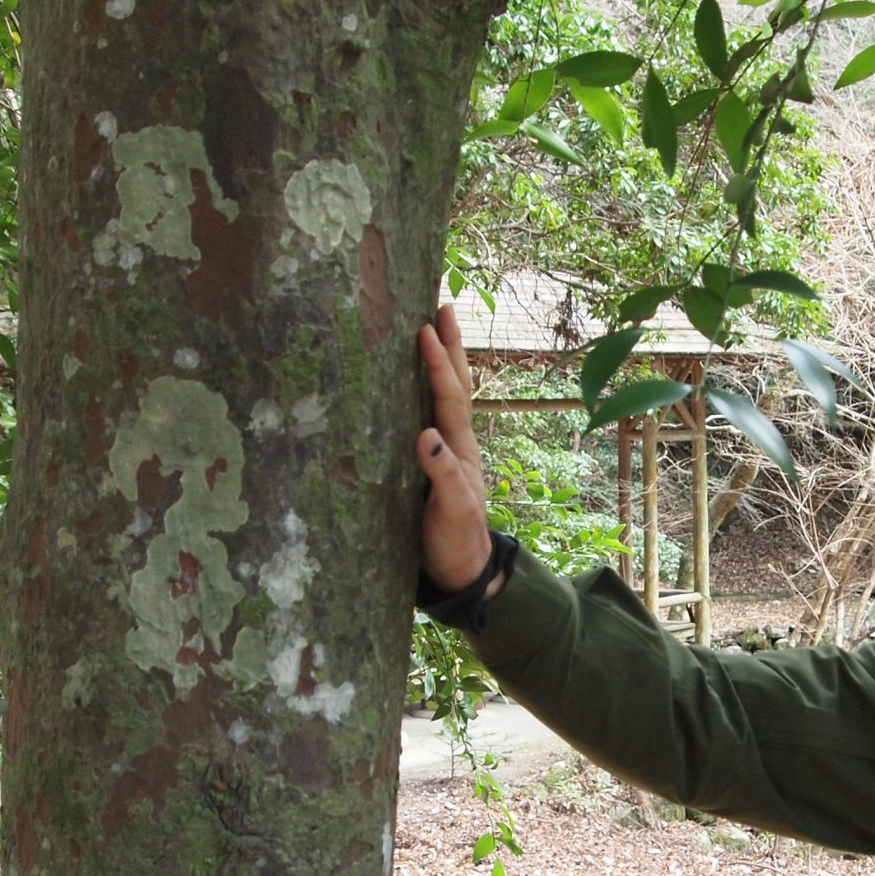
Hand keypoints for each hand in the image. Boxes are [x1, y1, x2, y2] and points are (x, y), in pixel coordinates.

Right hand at [415, 304, 497, 593]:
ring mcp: (447, 450)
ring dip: (443, 359)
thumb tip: (425, 434)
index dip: (437, 364)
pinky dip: (426, 388)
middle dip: (449, 345)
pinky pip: (431, 413)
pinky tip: (412, 377)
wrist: (463, 570)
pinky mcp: (433, 461)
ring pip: (446, 395)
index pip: (449, 397)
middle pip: (456, 384)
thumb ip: (442, 476)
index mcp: (460, 449)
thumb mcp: (451, 513)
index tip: (424, 330)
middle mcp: (455, 441)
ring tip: (433, 326)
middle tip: (441, 306)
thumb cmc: (456, 542)